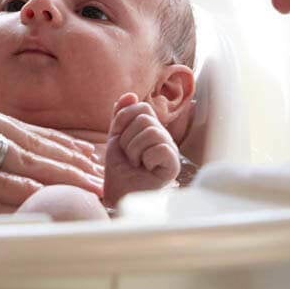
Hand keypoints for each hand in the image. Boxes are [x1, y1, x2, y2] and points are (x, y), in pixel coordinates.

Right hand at [0, 86, 104, 205]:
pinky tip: (42, 199)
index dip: (55, 143)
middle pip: (28, 142)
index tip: (84, 155)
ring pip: (16, 160)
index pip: (20, 128)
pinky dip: (16, 191)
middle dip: (69, 161)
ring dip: (56, 176)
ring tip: (88, 189)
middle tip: (102, 175)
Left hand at [104, 93, 180, 208]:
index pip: (141, 107)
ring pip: (150, 132)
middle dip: (127, 139)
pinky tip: (146, 169)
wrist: (119, 194)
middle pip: (144, 119)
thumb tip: (130, 95)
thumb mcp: (116, 138)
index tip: (119, 138)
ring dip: (134, 150)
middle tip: (129, 156)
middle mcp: (164, 136)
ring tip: (136, 163)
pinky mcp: (174, 165)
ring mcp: (170, 150)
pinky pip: (159, 148)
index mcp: (152, 128)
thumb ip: (121, 117)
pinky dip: (146, 159)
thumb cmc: (120, 170)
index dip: (123, 120)